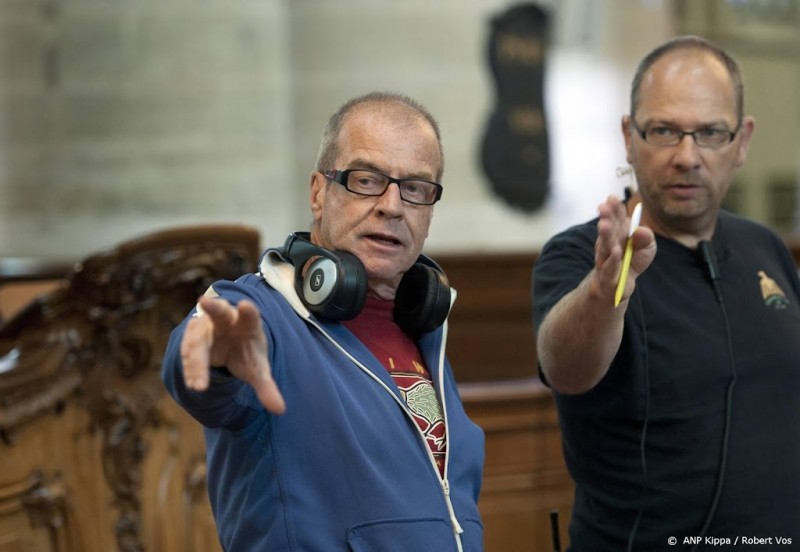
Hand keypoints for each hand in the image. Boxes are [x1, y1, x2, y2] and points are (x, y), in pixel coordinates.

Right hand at [180, 296, 285, 413]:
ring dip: (196, 361)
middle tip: (204, 302)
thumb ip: (266, 387)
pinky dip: (190, 368)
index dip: (248, 311)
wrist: (227, 343)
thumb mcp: (257, 368)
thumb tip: (280, 410)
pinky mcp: (190, 338)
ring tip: (199, 386)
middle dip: (212, 307)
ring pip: (197, 338)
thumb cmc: (245, 351)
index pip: (250, 316)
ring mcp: (205, 326)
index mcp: (247, 323)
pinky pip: (187, 351)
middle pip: (218, 312)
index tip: (245, 305)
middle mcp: (225, 319)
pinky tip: (194, 383)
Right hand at [594, 196, 656, 304]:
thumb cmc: (632, 261)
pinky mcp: (608, 277)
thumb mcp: (647, 248)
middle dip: (606, 218)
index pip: (616, 219)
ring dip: (605, 236)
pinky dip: (612, 260)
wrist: (618, 286)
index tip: (612, 198)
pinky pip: (609, 268)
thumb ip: (646, 237)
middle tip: (603, 207)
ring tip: (604, 225)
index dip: (613, 208)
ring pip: (604, 247)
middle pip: (608, 230)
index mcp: (618, 233)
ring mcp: (605, 260)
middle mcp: (608, 244)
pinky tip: (615, 251)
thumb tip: (639, 230)